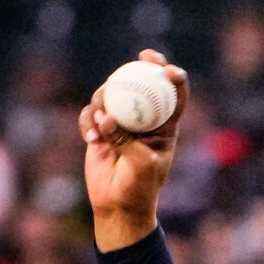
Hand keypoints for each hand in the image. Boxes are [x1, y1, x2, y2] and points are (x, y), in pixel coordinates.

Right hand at [80, 50, 189, 252]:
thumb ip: (125, 139)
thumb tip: (106, 116)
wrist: (117, 207)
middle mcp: (143, 119)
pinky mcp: (99, 130)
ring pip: (111, 95)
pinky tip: (91, 139)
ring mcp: (120, 122)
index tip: (168, 70)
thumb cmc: (138, 189)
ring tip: (100, 128)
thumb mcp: (140, 165)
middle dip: (144, 65)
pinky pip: (90, 115)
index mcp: (164, 126)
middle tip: (142, 57)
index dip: (175, 78)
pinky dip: (88, 123)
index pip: (174, 96)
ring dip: (103, 104)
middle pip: (143, 83)